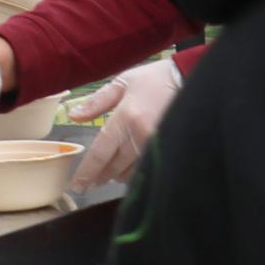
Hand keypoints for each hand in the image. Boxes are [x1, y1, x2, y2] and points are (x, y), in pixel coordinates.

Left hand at [65, 60, 181, 188]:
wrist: (192, 79)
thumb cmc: (156, 79)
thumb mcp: (123, 83)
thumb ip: (97, 102)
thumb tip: (73, 116)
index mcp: (125, 119)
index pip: (100, 153)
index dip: (87, 172)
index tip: (77, 185)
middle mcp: (140, 136)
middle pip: (115, 166)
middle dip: (101, 177)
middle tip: (90, 184)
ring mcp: (158, 145)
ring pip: (132, 172)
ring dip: (119, 176)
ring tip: (110, 177)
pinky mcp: (171, 149)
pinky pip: (149, 168)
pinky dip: (137, 173)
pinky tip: (131, 174)